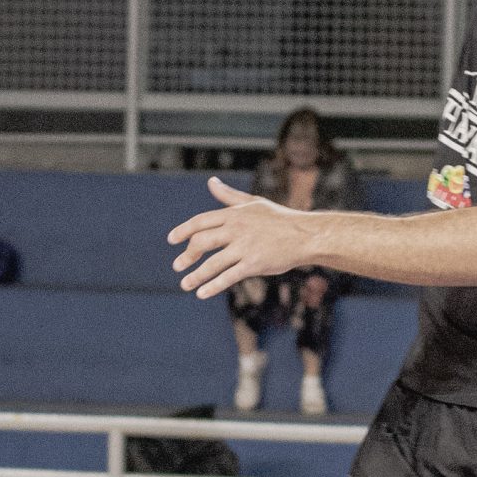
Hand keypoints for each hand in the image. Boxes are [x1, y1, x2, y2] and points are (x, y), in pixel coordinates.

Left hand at [169, 178, 311, 298]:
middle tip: (177, 266)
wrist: (305, 235)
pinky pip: (228, 277)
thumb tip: (211, 182)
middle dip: (187, 256)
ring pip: (212, 263)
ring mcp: (245, 247)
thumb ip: (228, 196)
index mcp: (234, 214)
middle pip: (202, 242)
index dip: (183, 231)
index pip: (201, 222)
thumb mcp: (253, 203)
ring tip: (185, 284)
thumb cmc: (279, 219)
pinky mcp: (254, 264)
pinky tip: (201, 293)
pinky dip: (213, 286)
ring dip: (195, 276)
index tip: (171, 240)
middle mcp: (236, 229)